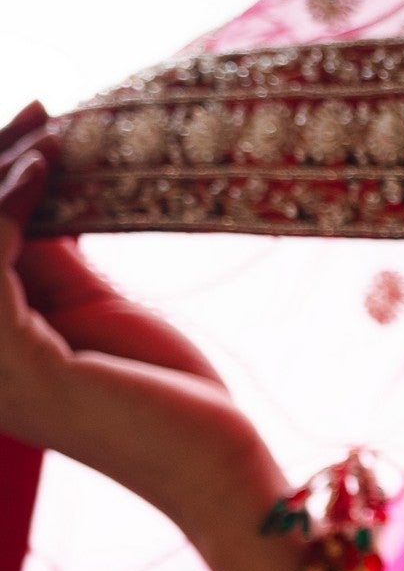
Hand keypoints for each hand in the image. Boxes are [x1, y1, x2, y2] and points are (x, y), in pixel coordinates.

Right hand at [0, 105, 285, 552]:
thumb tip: (29, 182)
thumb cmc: (164, 390)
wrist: (215, 461)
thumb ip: (46, 251)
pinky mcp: (22, 370)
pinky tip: (43, 176)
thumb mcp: (92, 303)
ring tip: (47, 131)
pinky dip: (6, 214)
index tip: (32, 119)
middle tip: (40, 108)